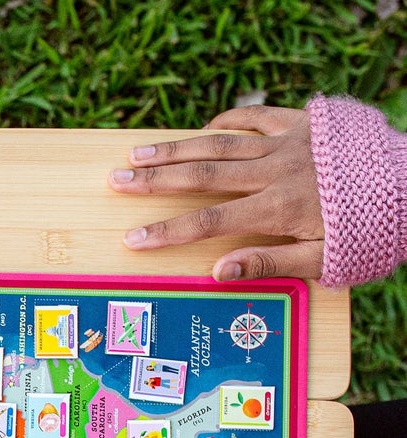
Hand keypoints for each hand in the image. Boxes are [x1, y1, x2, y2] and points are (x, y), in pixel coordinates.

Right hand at [108, 105, 324, 280]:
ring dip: (177, 148)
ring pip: (220, 142)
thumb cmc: (369, 227)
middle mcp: (276, 170)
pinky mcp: (304, 122)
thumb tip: (220, 270)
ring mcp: (288, 141)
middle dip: (156, 178)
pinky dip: (229, 122)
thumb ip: (270, 264)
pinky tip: (206, 127)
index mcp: (278, 207)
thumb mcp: (325, 258)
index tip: (133, 238)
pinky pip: (257, 118)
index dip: (167, 231)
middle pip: (203, 173)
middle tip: (117, 179)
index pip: (209, 221)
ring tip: (139, 152)